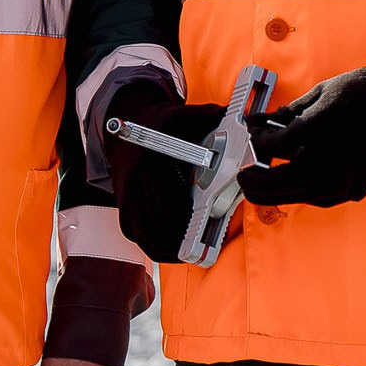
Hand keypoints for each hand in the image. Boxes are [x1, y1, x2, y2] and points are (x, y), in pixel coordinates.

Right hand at [104, 81, 225, 262]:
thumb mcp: (183, 115)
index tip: (203, 222)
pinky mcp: (123, 209)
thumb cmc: (160, 124)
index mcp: (150, 161)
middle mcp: (135, 182)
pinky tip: (174, 250)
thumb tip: (242, 121)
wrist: (128, 127)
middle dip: (183, 233)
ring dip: (170, 247)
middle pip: (160, 220)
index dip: (186, 215)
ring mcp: (127, 198)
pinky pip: (137, 237)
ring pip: (146, 234)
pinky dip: (156, 248)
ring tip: (191, 250)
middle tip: (204, 239)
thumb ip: (210, 118)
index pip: (167, 199)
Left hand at [237, 65, 365, 208]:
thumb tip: (261, 122)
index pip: (275, 146)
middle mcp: (330, 159)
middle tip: (243, 176)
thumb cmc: (365, 93)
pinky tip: (291, 184)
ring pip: (297, 196)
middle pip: (279, 182)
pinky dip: (300, 192)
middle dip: (254, 181)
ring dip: (274, 192)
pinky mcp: (353, 191)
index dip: (257, 143)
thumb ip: (289, 113)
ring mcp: (343, 180)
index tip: (251, 136)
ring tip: (262, 183)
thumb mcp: (323, 92)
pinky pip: (317, 197)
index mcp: (320, 129)